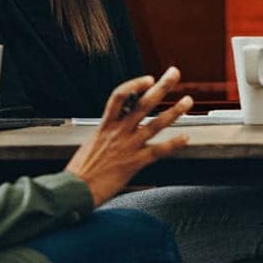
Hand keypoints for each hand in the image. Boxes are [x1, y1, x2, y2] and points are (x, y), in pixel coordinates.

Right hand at [65, 68, 191, 205]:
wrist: (75, 189)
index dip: (135, 84)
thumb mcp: (90, 145)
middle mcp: (118, 132)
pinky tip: (185, 138)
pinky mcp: (134, 163)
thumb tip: (113, 134)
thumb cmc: (80, 170)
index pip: (119, 96)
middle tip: (174, 74)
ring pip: (155, 124)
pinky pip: (158, 151)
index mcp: (105, 126)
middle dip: (161, 86)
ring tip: (187, 101)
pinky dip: (173, 144)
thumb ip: (105, 136)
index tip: (148, 78)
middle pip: (142, 103)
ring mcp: (127, 146)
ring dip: (174, 111)